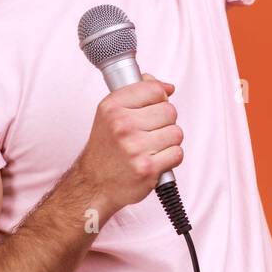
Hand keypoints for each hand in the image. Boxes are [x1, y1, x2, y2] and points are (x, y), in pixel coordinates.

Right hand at [71, 74, 184, 216]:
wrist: (94, 184)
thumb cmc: (106, 149)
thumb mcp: (111, 113)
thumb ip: (137, 93)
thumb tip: (167, 87)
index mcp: (112, 107)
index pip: (154, 89)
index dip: (159, 98)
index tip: (153, 107)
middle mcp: (122, 125)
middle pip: (170, 111)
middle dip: (165, 122)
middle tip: (149, 133)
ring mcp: (134, 147)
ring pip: (176, 132)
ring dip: (168, 142)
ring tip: (151, 148)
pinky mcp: (147, 168)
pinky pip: (177, 153)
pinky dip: (170, 158)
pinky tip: (155, 160)